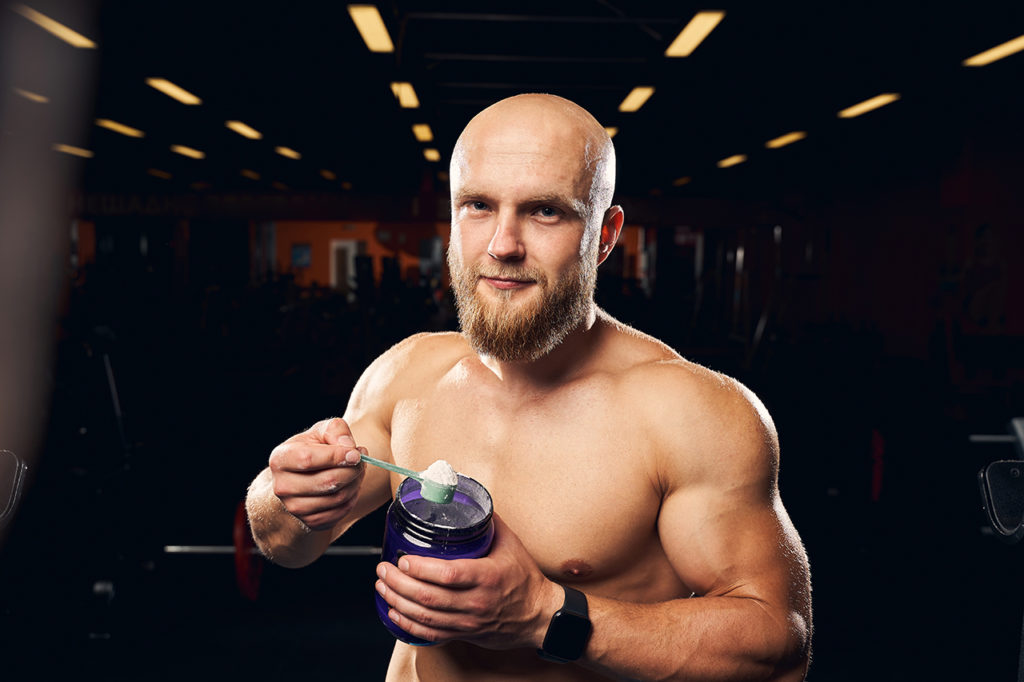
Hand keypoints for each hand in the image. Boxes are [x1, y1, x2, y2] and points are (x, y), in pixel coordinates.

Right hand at [267, 417, 365, 530]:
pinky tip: (350, 485)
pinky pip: (340, 512)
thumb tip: (349, 448)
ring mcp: (294, 507)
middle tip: (361, 460)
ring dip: (355, 483)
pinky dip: (352, 498)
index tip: (356, 453)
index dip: (336, 456)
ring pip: (337, 498)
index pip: (308, 459)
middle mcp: (282, 486)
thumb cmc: (313, 449)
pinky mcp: (310, 521)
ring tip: (357, 471)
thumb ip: (336, 430)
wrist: (301, 477)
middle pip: (327, 482)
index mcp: (280, 459)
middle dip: (352, 470)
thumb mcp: (321, 431)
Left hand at [375, 514, 561, 648]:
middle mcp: (476, 602)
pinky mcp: (463, 634)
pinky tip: (393, 612)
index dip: (421, 568)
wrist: (538, 615)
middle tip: (384, 568)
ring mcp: (468, 622)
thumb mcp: (511, 544)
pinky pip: (430, 634)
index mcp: (488, 577)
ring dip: (397, 602)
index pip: (449, 575)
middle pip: (429, 598)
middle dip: (399, 583)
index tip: (403, 559)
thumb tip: (463, 497)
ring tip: (382, 585)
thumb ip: (486, 521)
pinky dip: (407, 625)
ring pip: (425, 617)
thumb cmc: (524, 578)